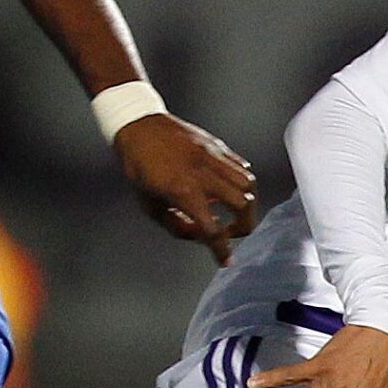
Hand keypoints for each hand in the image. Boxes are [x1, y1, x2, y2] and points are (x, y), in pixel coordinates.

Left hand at [113, 113, 257, 264]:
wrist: (138, 126)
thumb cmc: (138, 168)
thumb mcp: (150, 205)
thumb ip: (177, 225)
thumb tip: (200, 235)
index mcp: (183, 191)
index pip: (213, 229)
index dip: (221, 250)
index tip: (226, 261)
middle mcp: (203, 174)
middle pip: (243, 204)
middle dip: (243, 226)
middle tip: (231, 232)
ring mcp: (213, 157)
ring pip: (248, 184)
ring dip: (246, 203)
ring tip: (232, 210)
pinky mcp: (217, 146)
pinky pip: (241, 167)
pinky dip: (241, 183)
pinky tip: (228, 189)